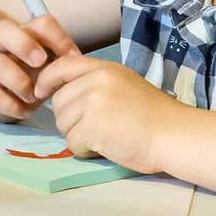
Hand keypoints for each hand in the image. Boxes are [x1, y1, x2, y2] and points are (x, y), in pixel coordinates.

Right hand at [0, 5, 80, 118]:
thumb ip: (62, 61)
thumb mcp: (50, 67)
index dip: (57, 38)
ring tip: (34, 97)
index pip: (39, 23)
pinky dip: (11, 105)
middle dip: (24, 45)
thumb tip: (76, 62)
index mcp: (23, 34)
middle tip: (41, 62)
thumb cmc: (34, 79)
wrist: (7, 101)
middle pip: (3, 29)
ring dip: (20, 82)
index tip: (72, 57)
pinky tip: (23, 110)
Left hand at [40, 55, 182, 170]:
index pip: (62, 65)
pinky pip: (72, 143)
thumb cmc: (154, 115)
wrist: (174, 134)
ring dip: (78, 135)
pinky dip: (85, 150)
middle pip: (59, 101)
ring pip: (63, 124)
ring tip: (104, 137)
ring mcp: (93, 103)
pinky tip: (106, 147)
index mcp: (105, 68)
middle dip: (70, 119)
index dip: (46, 79)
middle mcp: (96, 81)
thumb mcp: (124, 85)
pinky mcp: (92, 127)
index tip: (41, 91)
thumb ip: (97, 84)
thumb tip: (64, 91)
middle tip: (95, 128)